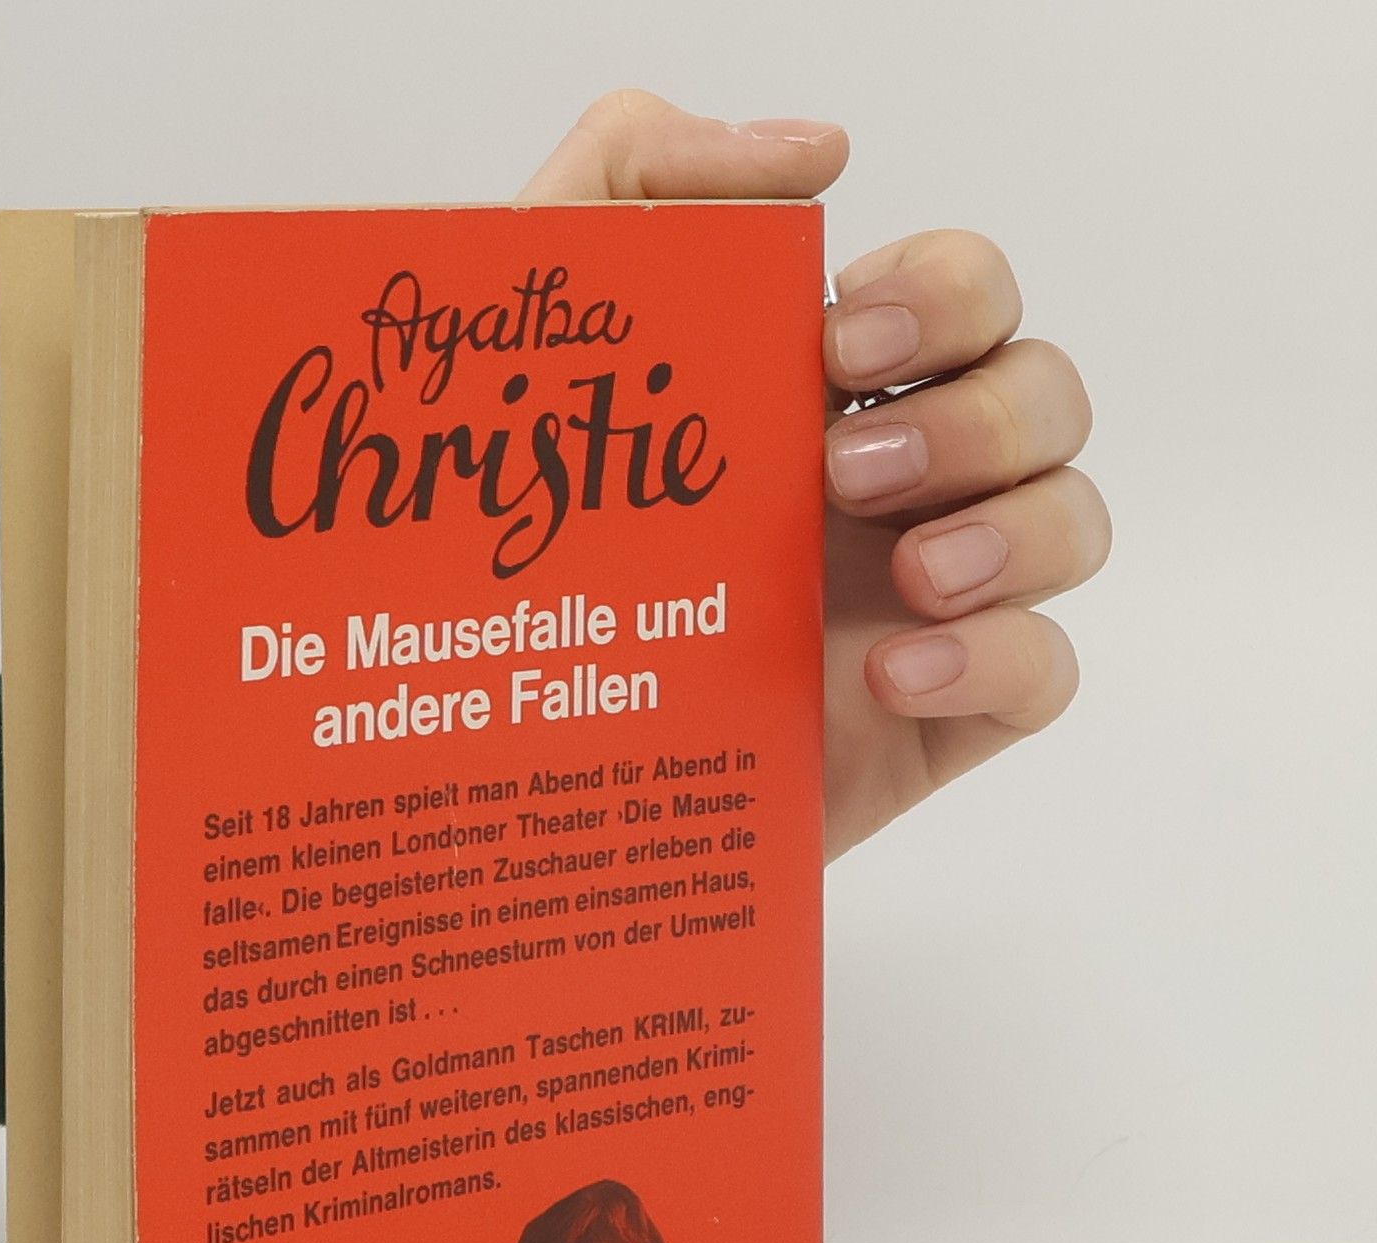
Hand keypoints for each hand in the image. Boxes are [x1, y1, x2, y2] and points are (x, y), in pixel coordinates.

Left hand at [520, 93, 1108, 859]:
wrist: (504, 761)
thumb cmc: (521, 543)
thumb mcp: (537, 331)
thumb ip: (635, 176)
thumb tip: (820, 149)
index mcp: (824, 393)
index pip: (964, 295)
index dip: (945, 293)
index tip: (839, 344)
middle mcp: (893, 484)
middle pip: (1043, 396)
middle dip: (979, 414)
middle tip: (845, 472)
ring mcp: (921, 602)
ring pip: (1071, 521)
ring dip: (1015, 528)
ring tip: (906, 574)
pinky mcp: (931, 717)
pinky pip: (1044, 673)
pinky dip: (996, 657)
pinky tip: (886, 672)